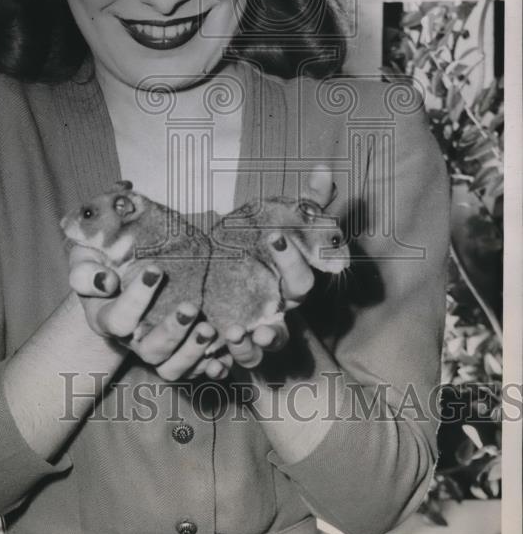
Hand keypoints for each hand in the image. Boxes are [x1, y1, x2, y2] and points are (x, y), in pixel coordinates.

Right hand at [68, 245, 232, 381]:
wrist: (118, 276)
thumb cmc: (103, 264)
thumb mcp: (86, 259)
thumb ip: (86, 271)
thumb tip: (106, 281)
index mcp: (107, 319)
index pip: (119, 320)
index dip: (136, 299)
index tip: (155, 269)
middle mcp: (131, 341)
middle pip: (150, 351)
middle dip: (172, 332)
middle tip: (191, 307)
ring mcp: (156, 351)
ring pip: (172, 369)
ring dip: (193, 352)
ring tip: (210, 329)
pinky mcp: (179, 354)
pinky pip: (195, 372)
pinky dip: (211, 368)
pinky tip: (224, 356)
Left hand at [223, 164, 337, 368]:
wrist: (222, 285)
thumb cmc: (258, 254)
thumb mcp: (276, 225)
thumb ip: (303, 205)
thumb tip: (323, 167)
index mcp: (289, 286)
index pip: (301, 276)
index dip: (292, 259)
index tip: (274, 236)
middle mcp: (277, 313)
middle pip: (284, 319)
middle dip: (273, 313)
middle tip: (258, 300)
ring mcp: (253, 335)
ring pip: (260, 351)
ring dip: (251, 346)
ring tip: (235, 332)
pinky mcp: (226, 351)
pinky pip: (226, 365)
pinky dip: (220, 365)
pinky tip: (210, 361)